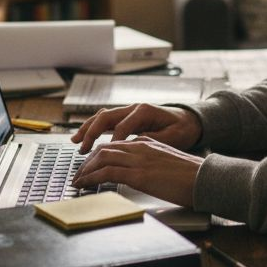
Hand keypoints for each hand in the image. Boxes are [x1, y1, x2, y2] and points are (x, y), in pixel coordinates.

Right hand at [70, 103, 201, 152]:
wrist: (190, 121)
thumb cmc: (183, 129)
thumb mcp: (172, 138)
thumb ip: (152, 141)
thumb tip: (133, 147)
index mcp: (144, 111)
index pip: (122, 127)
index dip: (112, 142)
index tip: (105, 158)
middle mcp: (134, 108)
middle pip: (106, 117)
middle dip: (91, 133)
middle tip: (82, 149)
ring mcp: (129, 111)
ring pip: (102, 117)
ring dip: (88, 128)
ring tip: (75, 141)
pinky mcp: (127, 117)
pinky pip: (106, 121)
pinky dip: (94, 128)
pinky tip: (85, 138)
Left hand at [71, 137, 202, 207]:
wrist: (205, 178)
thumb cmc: (192, 175)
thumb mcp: (168, 163)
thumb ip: (152, 162)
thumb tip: (141, 172)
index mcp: (148, 143)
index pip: (116, 145)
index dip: (99, 155)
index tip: (90, 165)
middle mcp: (140, 147)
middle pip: (105, 148)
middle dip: (88, 161)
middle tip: (78, 173)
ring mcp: (139, 159)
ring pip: (102, 158)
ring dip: (85, 169)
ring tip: (78, 180)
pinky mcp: (138, 174)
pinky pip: (107, 172)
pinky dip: (91, 177)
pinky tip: (85, 184)